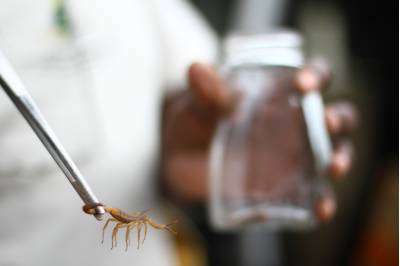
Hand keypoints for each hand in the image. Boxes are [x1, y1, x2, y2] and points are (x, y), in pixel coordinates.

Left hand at [162, 61, 357, 222]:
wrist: (180, 162)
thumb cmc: (195, 123)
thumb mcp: (197, 106)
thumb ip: (204, 91)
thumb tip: (197, 69)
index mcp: (279, 94)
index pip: (312, 77)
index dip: (316, 75)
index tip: (303, 83)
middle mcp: (296, 123)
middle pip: (336, 115)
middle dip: (339, 118)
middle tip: (326, 121)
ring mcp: (296, 156)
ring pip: (335, 152)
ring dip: (342, 157)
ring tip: (334, 165)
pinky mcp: (289, 186)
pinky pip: (315, 194)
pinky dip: (323, 201)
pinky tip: (321, 209)